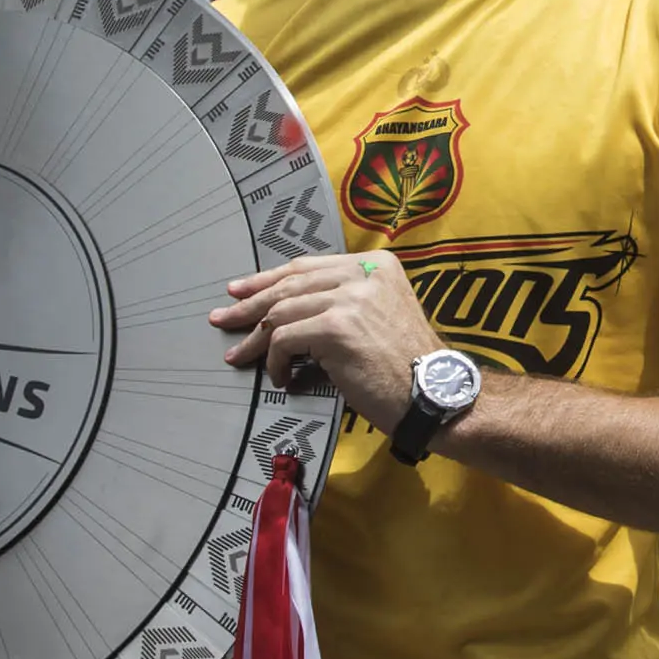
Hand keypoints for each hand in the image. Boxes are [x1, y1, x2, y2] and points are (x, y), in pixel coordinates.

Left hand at [211, 251, 442, 429]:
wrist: (434, 393)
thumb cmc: (407, 365)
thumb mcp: (381, 315)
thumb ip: (346, 301)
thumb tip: (288, 311)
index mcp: (376, 264)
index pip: (308, 266)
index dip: (269, 278)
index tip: (241, 290)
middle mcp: (364, 273)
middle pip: (290, 284)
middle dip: (250, 303)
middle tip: (223, 318)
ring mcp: (351, 298)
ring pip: (282, 312)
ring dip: (256, 339)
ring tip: (238, 356)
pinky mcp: (338, 327)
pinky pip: (286, 339)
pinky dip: (276, 361)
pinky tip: (280, 377)